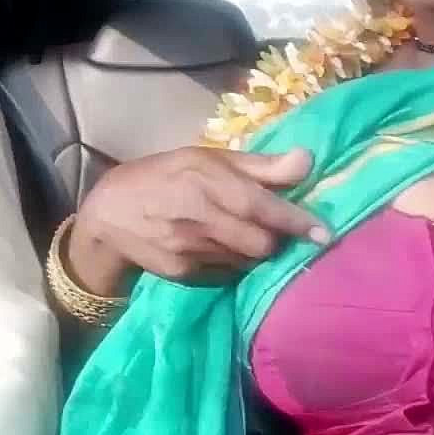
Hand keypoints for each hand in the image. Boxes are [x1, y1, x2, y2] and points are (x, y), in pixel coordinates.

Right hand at [68, 147, 327, 294]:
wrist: (108, 213)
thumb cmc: (167, 177)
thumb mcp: (209, 160)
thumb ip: (262, 166)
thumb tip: (309, 160)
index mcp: (207, 182)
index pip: (262, 207)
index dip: (296, 222)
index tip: (325, 234)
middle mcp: (199, 218)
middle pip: (261, 245)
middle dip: (274, 240)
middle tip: (271, 230)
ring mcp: (189, 250)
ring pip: (246, 262)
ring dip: (254, 253)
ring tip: (240, 235)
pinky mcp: (183, 274)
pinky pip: (226, 275)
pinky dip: (231, 264)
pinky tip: (217, 249)